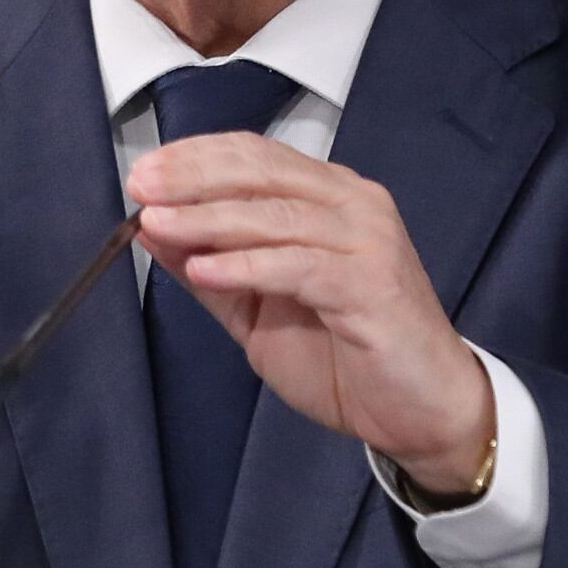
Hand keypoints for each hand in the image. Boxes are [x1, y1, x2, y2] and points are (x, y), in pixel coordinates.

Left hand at [128, 133, 495, 496]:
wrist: (423, 413)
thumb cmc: (347, 355)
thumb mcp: (260, 308)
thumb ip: (212, 265)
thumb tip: (153, 227)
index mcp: (330, 196)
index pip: (256, 154)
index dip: (197, 156)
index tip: (147, 171)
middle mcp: (353, 204)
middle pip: (262, 171)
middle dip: (194, 176)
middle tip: (143, 186)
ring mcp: (367, 241)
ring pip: (275, 213)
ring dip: (208, 217)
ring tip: (158, 223)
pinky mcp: (371, 285)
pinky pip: (299, 265)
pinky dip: (246, 264)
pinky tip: (204, 269)